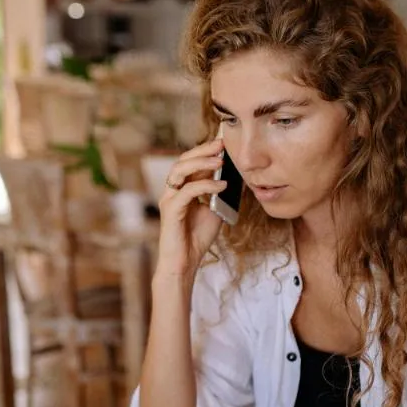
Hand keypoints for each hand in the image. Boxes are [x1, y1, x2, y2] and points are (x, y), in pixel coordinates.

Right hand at [153, 138, 227, 283]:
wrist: (185, 262)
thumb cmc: (197, 238)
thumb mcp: (215, 211)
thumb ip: (220, 194)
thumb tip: (236, 177)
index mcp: (182, 188)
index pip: (191, 163)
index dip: (206, 151)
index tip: (224, 144)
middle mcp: (173, 190)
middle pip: (183, 160)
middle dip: (203, 150)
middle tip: (221, 144)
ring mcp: (170, 199)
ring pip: (180, 170)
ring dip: (201, 162)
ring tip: (220, 160)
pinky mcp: (171, 210)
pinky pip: (187, 191)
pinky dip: (205, 186)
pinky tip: (221, 185)